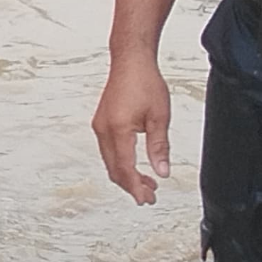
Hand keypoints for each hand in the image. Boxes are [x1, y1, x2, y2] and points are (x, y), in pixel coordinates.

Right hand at [92, 55, 172, 203]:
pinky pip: (108, 150)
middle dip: (131, 185)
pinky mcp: (101, 122)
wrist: (131, 61)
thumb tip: (162, 171)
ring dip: (126, 175)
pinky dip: (121, 162)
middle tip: (149, 196)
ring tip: (147, 182)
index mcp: (117, 130)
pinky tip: (135, 165)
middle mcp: (103, 129)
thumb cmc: (144, 82)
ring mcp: (100, 125)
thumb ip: (159, 147)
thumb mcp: (159, 117)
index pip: (125, 168)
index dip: (135, 188)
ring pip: (110, 161)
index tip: (145, 199)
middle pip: (114, 169)